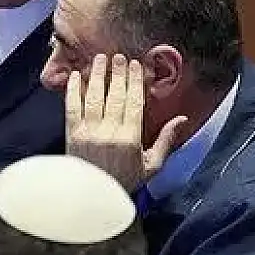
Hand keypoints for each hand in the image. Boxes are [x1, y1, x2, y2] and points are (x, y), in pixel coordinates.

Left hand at [64, 53, 187, 190]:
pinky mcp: (72, 134)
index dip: (135, 82)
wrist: (93, 197)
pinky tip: (76, 76)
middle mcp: (109, 133)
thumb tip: (182, 119)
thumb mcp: (152, 166)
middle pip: (115, 96)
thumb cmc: (125, 180)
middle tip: (119, 57)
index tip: (136, 65)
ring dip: (96, 75)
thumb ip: (166, 141)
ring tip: (99, 59)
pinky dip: (73, 90)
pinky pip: (71, 107)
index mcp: (130, 139)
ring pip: (93, 97)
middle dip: (117, 74)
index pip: (133, 103)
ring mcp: (88, 132)